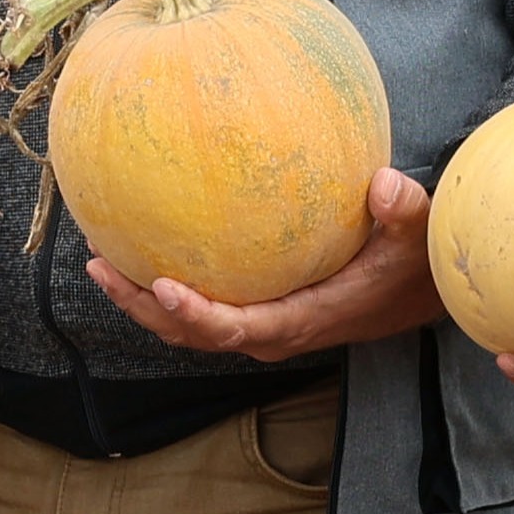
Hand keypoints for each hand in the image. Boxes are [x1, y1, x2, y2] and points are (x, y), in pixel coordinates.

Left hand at [101, 169, 447, 358]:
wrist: (416, 293)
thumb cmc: (412, 265)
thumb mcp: (416, 235)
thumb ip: (403, 209)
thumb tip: (382, 181)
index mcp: (300, 320)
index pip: (236, 327)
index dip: (195, 314)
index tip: (160, 286)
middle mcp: (271, 332)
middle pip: (192, 333)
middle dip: (142, 306)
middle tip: (100, 264)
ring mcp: (259, 325)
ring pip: (187, 326)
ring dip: (140, 298)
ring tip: (98, 257)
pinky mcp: (254, 311)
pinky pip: (199, 307)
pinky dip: (162, 286)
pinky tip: (135, 245)